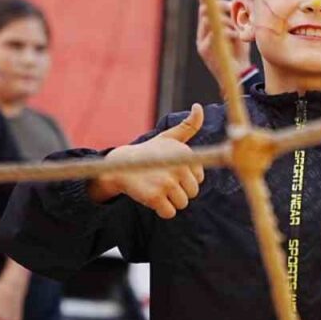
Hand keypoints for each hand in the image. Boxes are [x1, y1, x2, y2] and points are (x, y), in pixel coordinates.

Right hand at [91, 104, 204, 218]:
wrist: (121, 164)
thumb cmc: (149, 152)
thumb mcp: (169, 137)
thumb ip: (189, 125)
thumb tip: (199, 106)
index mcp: (186, 154)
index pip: (199, 179)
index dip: (185, 178)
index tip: (170, 171)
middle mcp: (179, 167)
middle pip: (192, 193)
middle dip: (179, 191)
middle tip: (162, 181)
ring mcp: (166, 182)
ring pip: (182, 203)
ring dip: (170, 201)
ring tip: (157, 188)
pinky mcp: (155, 197)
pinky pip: (170, 213)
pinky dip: (162, 210)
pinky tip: (153, 199)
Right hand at [196, 0, 252, 82]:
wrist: (239, 74)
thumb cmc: (239, 51)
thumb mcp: (239, 30)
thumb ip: (236, 15)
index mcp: (208, 27)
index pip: (205, 7)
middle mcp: (202, 33)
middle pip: (204, 9)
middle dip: (220, 6)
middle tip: (233, 9)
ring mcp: (201, 41)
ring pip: (209, 20)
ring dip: (226, 21)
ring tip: (237, 29)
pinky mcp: (204, 50)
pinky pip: (215, 33)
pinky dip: (229, 32)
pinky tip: (237, 37)